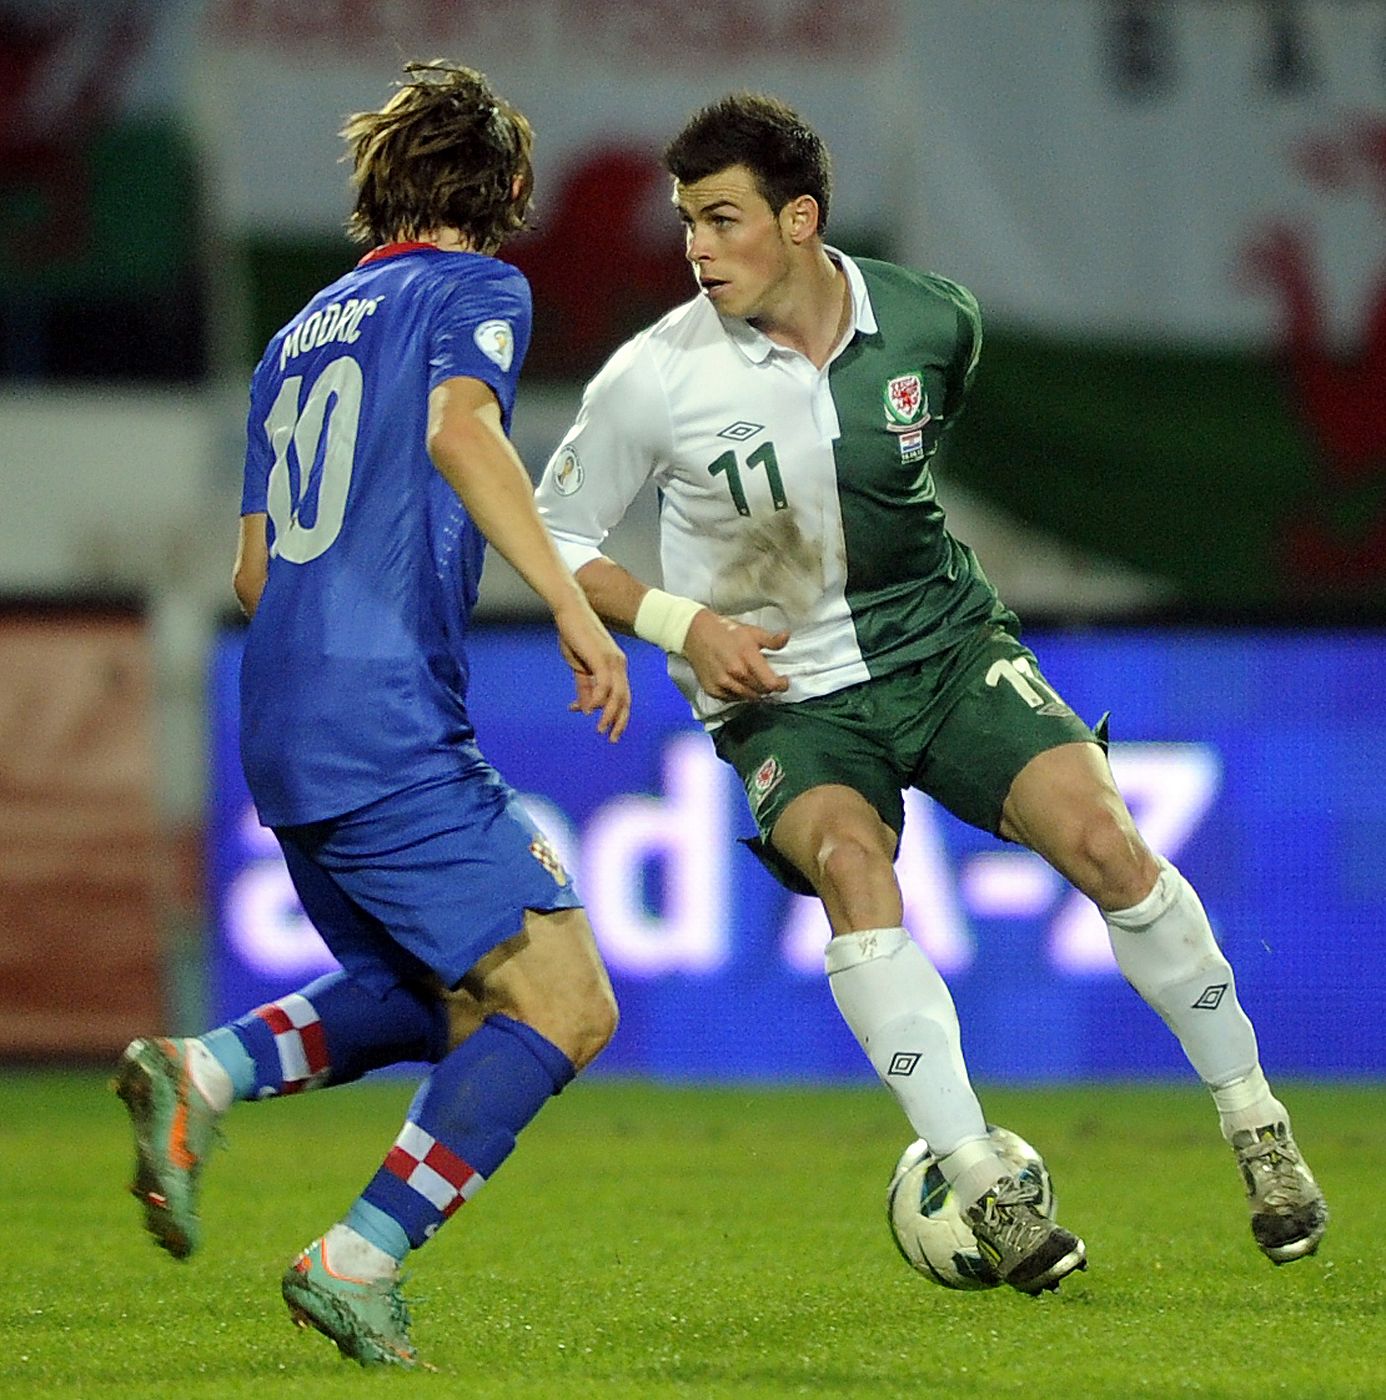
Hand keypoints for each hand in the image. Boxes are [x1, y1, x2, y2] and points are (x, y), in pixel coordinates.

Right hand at [555, 596, 629, 741]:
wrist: (569, 611)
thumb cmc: (574, 635)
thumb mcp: (578, 666)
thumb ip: (584, 687)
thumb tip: (586, 709)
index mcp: (616, 667)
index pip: (622, 697)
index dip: (616, 716)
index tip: (606, 730)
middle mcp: (619, 665)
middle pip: (625, 700)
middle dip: (620, 721)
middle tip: (612, 738)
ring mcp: (612, 661)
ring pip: (617, 696)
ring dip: (609, 715)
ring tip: (601, 730)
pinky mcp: (601, 658)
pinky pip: (604, 685)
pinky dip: (598, 700)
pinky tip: (589, 710)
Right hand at [683, 609, 789, 701]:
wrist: (695, 634)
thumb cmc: (726, 631)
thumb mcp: (751, 632)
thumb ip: (771, 640)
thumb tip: (787, 637)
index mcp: (747, 657)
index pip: (770, 683)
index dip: (781, 685)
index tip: (784, 681)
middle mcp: (735, 673)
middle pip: (761, 692)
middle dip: (769, 688)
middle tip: (770, 681)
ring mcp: (722, 684)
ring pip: (748, 697)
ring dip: (755, 692)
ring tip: (756, 683)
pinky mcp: (712, 690)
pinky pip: (733, 699)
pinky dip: (740, 694)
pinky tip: (741, 685)